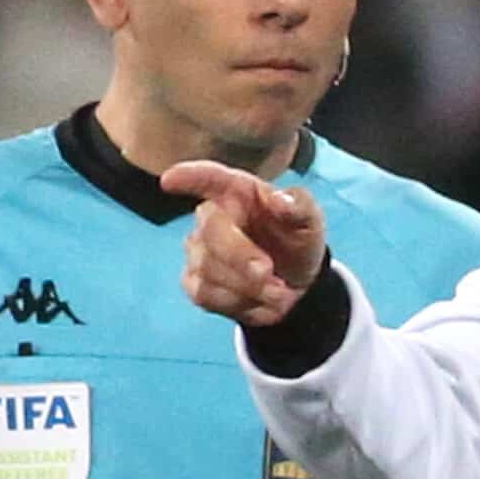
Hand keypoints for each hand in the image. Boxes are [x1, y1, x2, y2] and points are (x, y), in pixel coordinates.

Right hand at [164, 161, 329, 327]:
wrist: (296, 285)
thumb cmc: (297, 241)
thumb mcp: (310, 221)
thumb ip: (300, 206)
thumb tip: (279, 199)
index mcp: (239, 193)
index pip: (209, 178)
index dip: (189, 177)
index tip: (169, 180)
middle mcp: (212, 217)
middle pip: (209, 229)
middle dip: (240, 255)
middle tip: (269, 272)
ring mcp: (198, 250)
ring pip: (207, 268)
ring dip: (248, 285)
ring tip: (278, 290)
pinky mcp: (194, 283)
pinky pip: (204, 294)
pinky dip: (237, 302)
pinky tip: (257, 299)